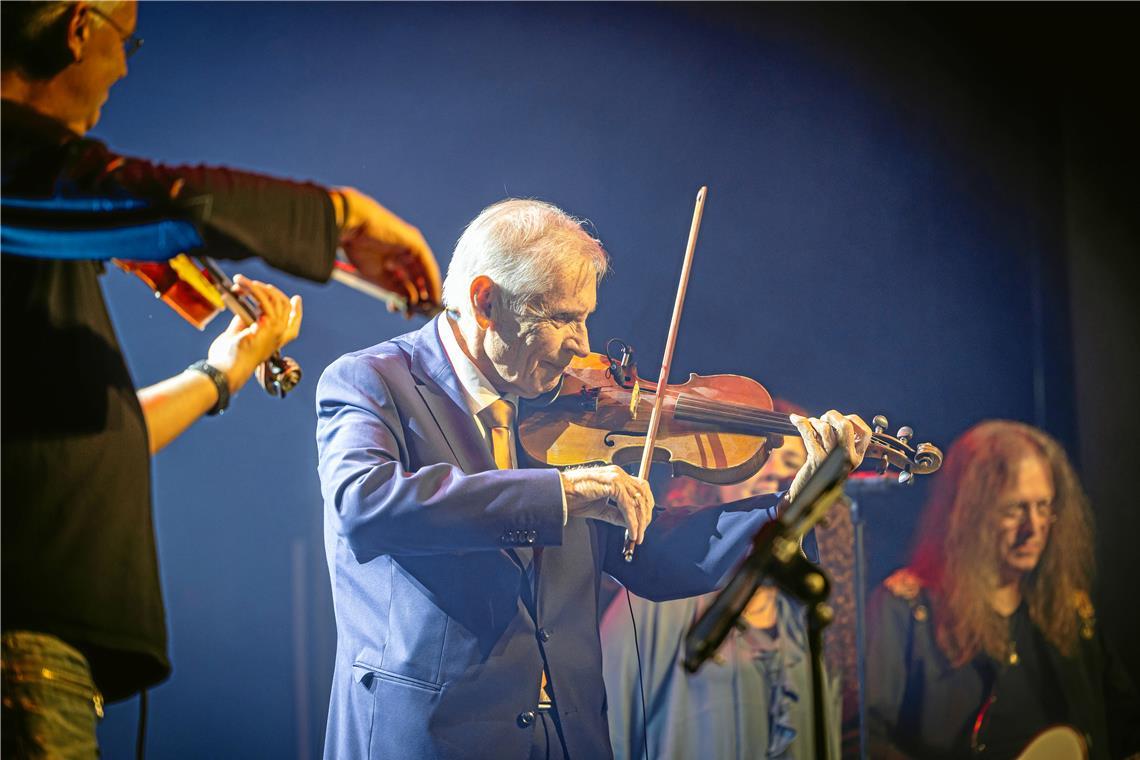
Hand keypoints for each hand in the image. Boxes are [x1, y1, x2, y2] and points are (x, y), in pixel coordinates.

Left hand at [206, 275, 302, 393]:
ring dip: (257, 286)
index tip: (296, 299)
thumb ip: (244, 322)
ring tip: (241, 280)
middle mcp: (279, 337)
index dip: (296, 311)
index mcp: (274, 342)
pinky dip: (253, 289)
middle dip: (271, 291)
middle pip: (285, 307)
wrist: (225, 370)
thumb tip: (242, 305)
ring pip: (275, 300)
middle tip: (253, 284)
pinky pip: (264, 300)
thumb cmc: (228, 359)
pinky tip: (243, 285)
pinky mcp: (267, 326)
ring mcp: (276, 332)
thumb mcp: (238, 336)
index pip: (293, 325)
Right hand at [335, 187, 441, 315]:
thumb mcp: (376, 274)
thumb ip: (393, 287)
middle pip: (415, 278)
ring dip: (424, 293)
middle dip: (416, 297)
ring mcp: (411, 247)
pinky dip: (431, 282)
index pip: (404, 279)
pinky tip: (432, 297)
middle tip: (414, 315)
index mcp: (390, 256)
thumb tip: (408, 301)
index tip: (407, 312)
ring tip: (422, 311)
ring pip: (423, 274)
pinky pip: (427, 267)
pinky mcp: (417, 245)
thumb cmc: (358, 247)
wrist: (354, 226)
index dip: (406, 296)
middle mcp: (403, 251)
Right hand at [560, 465, 654, 543]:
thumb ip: (616, 514)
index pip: (640, 490)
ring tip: (637, 536)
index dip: (644, 508)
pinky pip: (628, 506)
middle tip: (641, 534)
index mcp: (616, 476)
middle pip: (643, 494)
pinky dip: (631, 521)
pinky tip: (631, 531)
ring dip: (640, 521)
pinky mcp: (612, 484)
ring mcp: (616, 477)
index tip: (642, 525)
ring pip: (638, 500)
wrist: (558, 493)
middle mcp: (618, 474)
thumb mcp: (600, 509)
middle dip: (645, 516)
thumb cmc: (574, 498)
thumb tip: (631, 524)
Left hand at [786, 410, 871, 501]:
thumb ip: (841, 442)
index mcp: (857, 457)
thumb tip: (834, 418)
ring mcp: (832, 459)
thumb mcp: (838, 460)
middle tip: (824, 417)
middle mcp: (847, 458)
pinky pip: (809, 434)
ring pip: (825, 428)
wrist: (809, 497)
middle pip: (845, 426)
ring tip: (810, 423)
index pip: (865, 433)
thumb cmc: (823, 475)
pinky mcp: (816, 459)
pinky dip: (801, 423)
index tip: (842, 419)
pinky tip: (795, 419)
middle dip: (833, 416)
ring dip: (815, 422)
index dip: (854, 420)